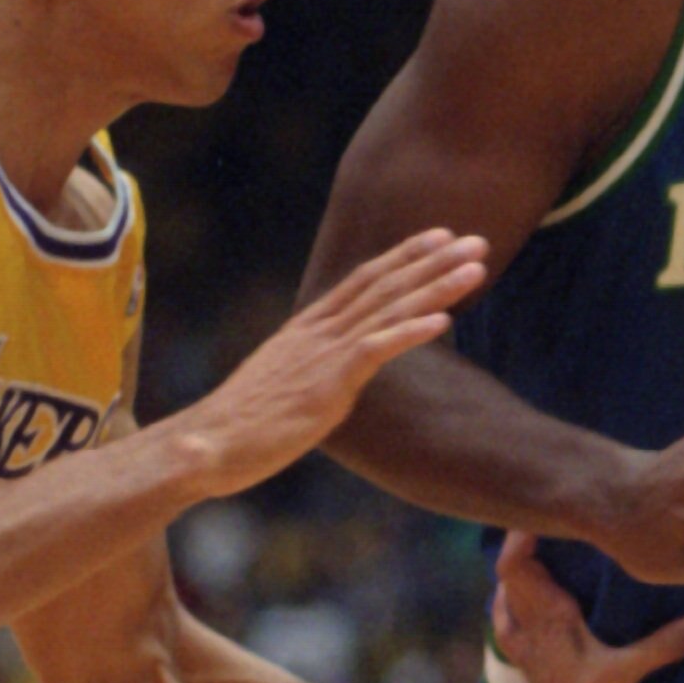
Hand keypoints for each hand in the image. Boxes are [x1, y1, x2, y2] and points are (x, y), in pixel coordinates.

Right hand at [182, 231, 491, 494]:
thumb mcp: (285, 386)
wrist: (208, 445)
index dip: (404, 256)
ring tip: (475, 266)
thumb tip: (332, 375)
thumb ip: (314, 372)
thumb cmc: (243, 425)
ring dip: (436, 286)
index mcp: (307, 329)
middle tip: (476, 240)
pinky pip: (376, 350)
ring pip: (389, 309)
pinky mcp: (327, 384)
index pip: (363, 280)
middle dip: (432, 260)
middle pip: (384, 284)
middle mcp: (318, 332)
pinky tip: (446, 320)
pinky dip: (411, 332)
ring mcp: (322, 354)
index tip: (439, 237)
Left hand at [493, 534, 683, 682]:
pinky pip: (510, 620)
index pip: (516, 563)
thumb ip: (664, 645)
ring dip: (519, 573)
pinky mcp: (526, 660)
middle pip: (511, 571)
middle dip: (524, 546)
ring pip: (508, 594)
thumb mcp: (626, 671)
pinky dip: (513, 603)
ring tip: (542, 554)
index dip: (520, 536)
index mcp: (550, 614)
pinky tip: (526, 599)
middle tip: (550, 525)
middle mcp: (531, 621)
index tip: (539, 513)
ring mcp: (524, 641)